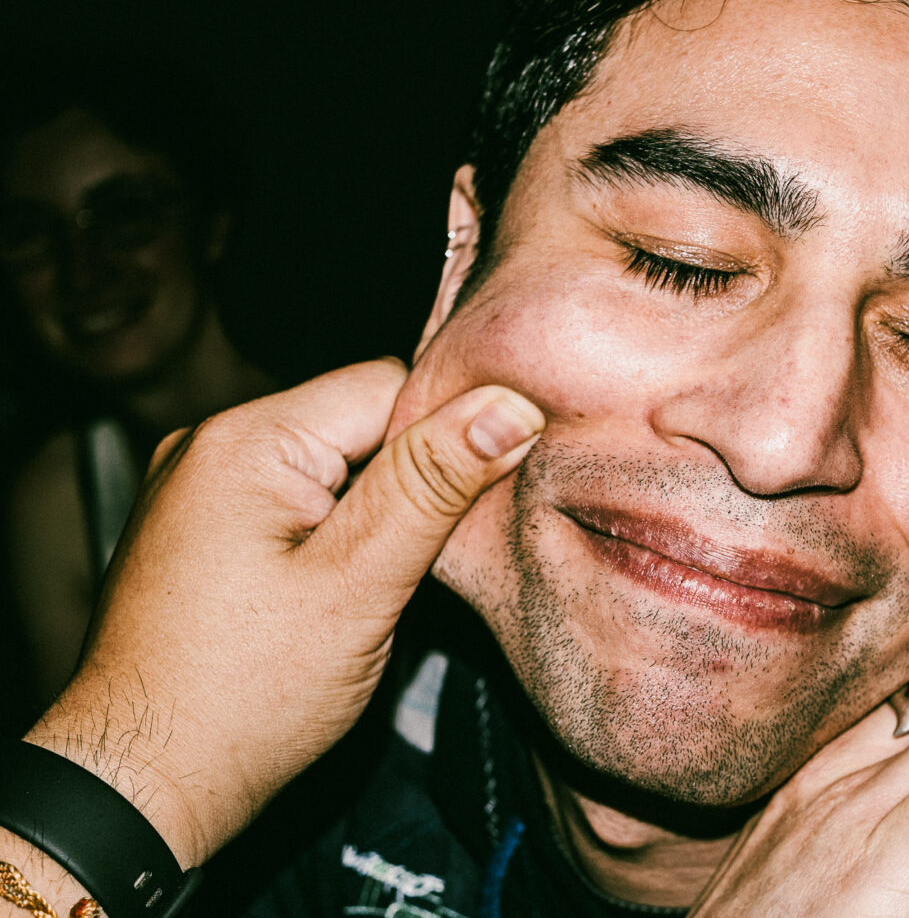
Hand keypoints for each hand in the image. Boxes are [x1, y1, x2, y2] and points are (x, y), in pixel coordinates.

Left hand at [23, 359, 543, 867]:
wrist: (140, 784)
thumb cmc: (240, 698)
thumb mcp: (359, 586)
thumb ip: (434, 485)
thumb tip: (507, 405)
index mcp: (245, 439)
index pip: (388, 385)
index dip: (448, 437)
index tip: (475, 502)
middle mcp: (212, 443)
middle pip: (360, 421)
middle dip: (412, 479)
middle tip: (424, 557)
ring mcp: (200, 486)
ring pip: (335, 462)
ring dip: (377, 509)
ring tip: (381, 579)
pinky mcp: (203, 528)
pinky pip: (298, 497)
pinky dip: (337, 531)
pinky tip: (343, 584)